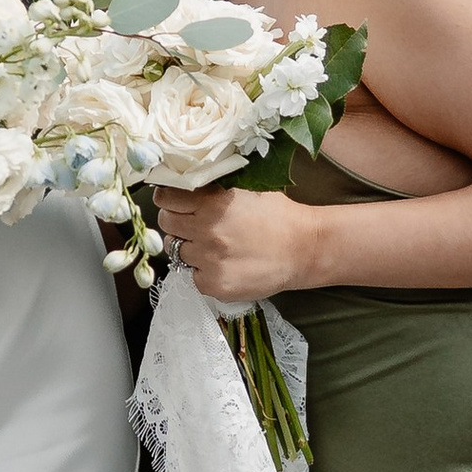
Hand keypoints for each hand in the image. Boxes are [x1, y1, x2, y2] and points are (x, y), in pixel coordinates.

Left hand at [151, 183, 326, 306]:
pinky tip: (223, 264)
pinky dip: (203, 271)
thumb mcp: (246, 191)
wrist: (304, 249)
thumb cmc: (279, 216)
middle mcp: (207, 230)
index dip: (168, 199)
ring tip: (214, 246)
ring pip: (178, 251)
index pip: (166, 198)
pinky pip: (192, 276)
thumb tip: (183, 186)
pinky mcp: (214, 285)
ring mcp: (209, 260)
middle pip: (167, 224)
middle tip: (193, 225)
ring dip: (190, 247)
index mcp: (213, 202)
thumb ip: (213, 191)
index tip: (174, 202)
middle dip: (177, 222)